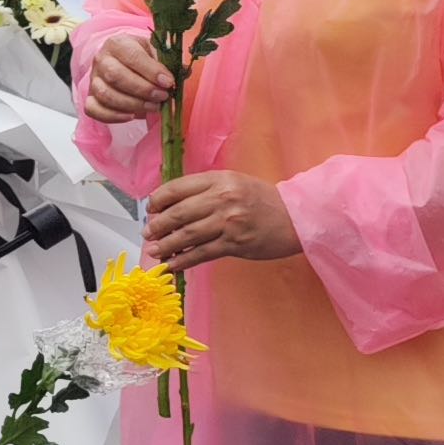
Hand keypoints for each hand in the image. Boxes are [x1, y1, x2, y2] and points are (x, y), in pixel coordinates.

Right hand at [81, 35, 174, 126]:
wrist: (124, 62)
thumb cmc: (143, 57)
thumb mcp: (156, 52)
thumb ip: (168, 61)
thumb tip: (183, 74)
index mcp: (118, 43)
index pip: (131, 56)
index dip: (151, 71)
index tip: (168, 83)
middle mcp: (101, 59)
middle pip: (115, 75)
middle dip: (142, 89)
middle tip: (162, 97)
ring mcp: (94, 79)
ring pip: (105, 94)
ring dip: (132, 104)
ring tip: (153, 107)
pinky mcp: (90, 96)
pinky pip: (93, 109)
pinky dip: (111, 116)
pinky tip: (131, 116)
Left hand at [145, 169, 298, 271]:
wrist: (296, 217)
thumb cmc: (261, 199)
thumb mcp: (233, 183)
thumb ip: (204, 190)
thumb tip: (170, 205)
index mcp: (218, 180)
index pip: (176, 188)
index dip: (158, 201)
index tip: (150, 210)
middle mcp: (222, 198)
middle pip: (178, 213)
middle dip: (157, 225)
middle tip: (148, 233)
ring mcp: (228, 222)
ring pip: (186, 235)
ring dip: (165, 245)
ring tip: (154, 250)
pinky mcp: (235, 244)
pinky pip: (201, 253)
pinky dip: (183, 260)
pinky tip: (172, 264)